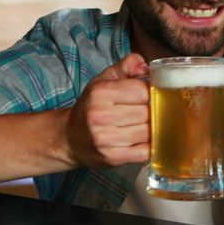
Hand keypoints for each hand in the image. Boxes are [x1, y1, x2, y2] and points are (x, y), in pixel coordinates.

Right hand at [63, 53, 150, 168]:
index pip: (142, 91)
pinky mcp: (113, 157)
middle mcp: (101, 116)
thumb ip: (127, 67)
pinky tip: (145, 140)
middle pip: (147, 112)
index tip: (149, 96)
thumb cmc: (91, 107)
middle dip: (153, 112)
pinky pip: (145, 152)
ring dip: (153, 129)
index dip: (151, 93)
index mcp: (100, 93)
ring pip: (148, 132)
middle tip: (149, 112)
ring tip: (146, 125)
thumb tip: (146, 66)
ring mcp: (106, 139)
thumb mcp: (104, 81)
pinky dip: (151, 146)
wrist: (70, 138)